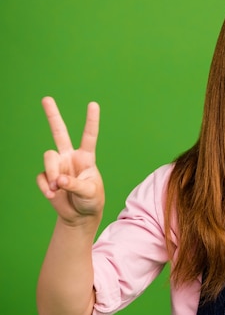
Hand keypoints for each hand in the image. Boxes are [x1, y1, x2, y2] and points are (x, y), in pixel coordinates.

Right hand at [36, 97, 103, 224]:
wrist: (80, 215)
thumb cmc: (91, 201)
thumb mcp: (90, 192)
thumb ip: (75, 184)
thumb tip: (58, 180)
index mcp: (86, 158)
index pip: (89, 136)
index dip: (91, 121)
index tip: (93, 104)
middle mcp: (70, 157)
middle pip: (59, 133)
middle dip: (52, 115)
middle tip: (46, 98)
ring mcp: (57, 166)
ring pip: (48, 158)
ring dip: (52, 174)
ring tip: (58, 188)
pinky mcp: (47, 177)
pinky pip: (42, 177)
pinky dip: (46, 187)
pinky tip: (53, 195)